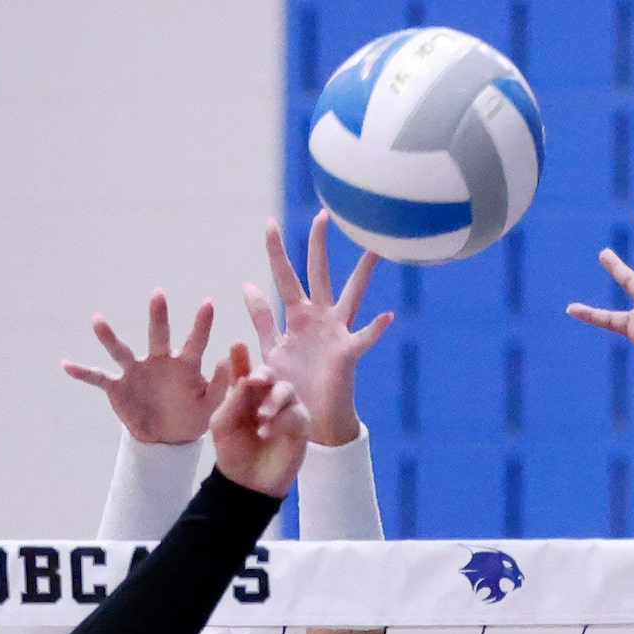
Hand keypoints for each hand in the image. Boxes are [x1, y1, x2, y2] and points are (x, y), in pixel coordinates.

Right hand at [63, 292, 228, 445]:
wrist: (166, 438)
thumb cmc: (191, 416)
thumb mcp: (211, 406)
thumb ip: (222, 385)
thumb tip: (231, 359)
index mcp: (185, 365)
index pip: (196, 341)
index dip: (201, 325)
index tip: (209, 303)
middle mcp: (159, 360)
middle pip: (158, 335)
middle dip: (158, 316)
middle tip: (159, 294)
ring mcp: (136, 371)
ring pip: (122, 350)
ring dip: (109, 337)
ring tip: (97, 320)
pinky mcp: (118, 386)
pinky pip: (98, 377)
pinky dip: (82, 372)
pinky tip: (66, 364)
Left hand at [208, 344, 310, 496]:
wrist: (247, 482)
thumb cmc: (232, 451)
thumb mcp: (223, 423)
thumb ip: (234, 399)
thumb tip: (247, 377)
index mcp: (245, 392)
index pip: (244, 370)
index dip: (241, 358)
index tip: (237, 346)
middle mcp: (266, 396)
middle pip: (269, 375)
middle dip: (263, 374)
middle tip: (255, 379)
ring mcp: (285, 408)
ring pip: (286, 390)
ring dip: (273, 400)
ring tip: (261, 417)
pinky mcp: (299, 425)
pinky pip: (296, 414)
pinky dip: (282, 421)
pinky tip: (266, 432)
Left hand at [242, 211, 391, 446]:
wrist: (311, 418)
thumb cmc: (293, 384)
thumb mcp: (271, 348)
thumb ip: (261, 317)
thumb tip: (247, 284)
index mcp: (297, 316)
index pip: (284, 276)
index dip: (276, 251)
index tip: (270, 222)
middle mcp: (319, 317)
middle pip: (318, 273)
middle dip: (318, 245)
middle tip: (322, 214)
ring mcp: (336, 333)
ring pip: (350, 295)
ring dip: (362, 273)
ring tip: (375, 249)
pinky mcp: (346, 354)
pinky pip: (363, 338)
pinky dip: (375, 328)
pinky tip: (387, 315)